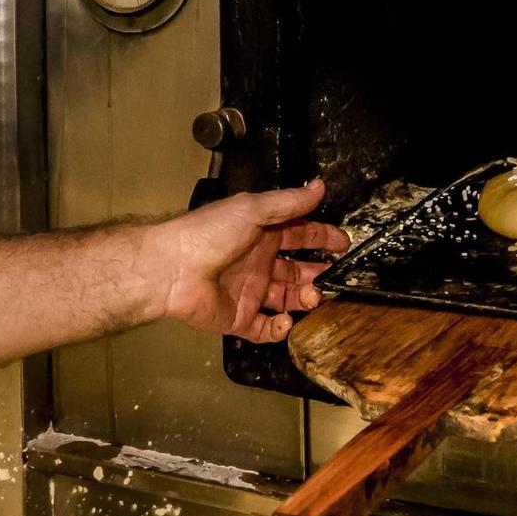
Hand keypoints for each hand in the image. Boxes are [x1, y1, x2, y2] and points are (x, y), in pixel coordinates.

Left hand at [149, 178, 350, 343]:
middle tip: (332, 278)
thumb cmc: (208, 233)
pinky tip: (285, 319)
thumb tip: (319, 186)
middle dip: (317, 274)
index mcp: (260, 234)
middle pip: (296, 270)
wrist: (172, 268)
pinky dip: (280, 328)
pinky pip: (265, 329)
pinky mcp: (238, 318)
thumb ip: (288, 202)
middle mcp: (256, 262)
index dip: (321, 237)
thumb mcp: (252, 209)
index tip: (343, 244)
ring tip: (312, 296)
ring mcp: (248, 291)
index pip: (298, 234)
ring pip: (286, 300)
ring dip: (304, 299)